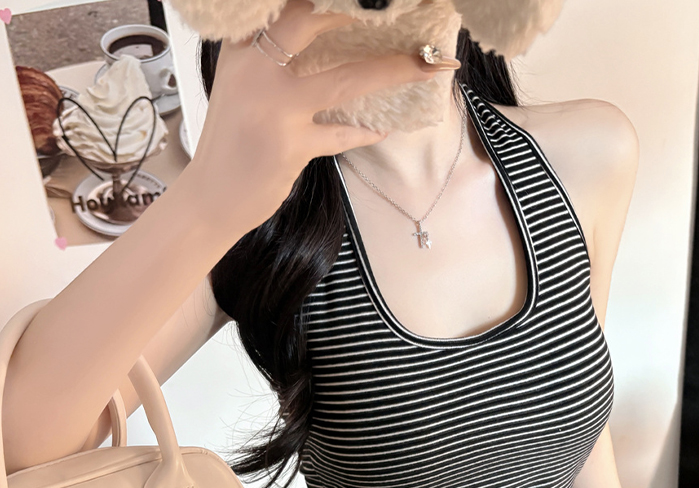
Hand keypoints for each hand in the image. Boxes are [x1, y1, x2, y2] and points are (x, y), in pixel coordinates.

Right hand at [184, 0, 447, 239]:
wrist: (210, 197)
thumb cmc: (232, 142)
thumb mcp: (242, 86)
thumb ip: (273, 59)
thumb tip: (328, 37)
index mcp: (241, 48)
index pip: (286, 4)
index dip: (330, 1)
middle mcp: (254, 69)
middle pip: (311, 17)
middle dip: (361, 12)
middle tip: (402, 16)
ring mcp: (274, 108)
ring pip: (347, 79)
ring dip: (394, 70)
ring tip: (428, 67)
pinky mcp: (292, 145)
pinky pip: (344, 133)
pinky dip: (366, 131)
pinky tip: (383, 127)